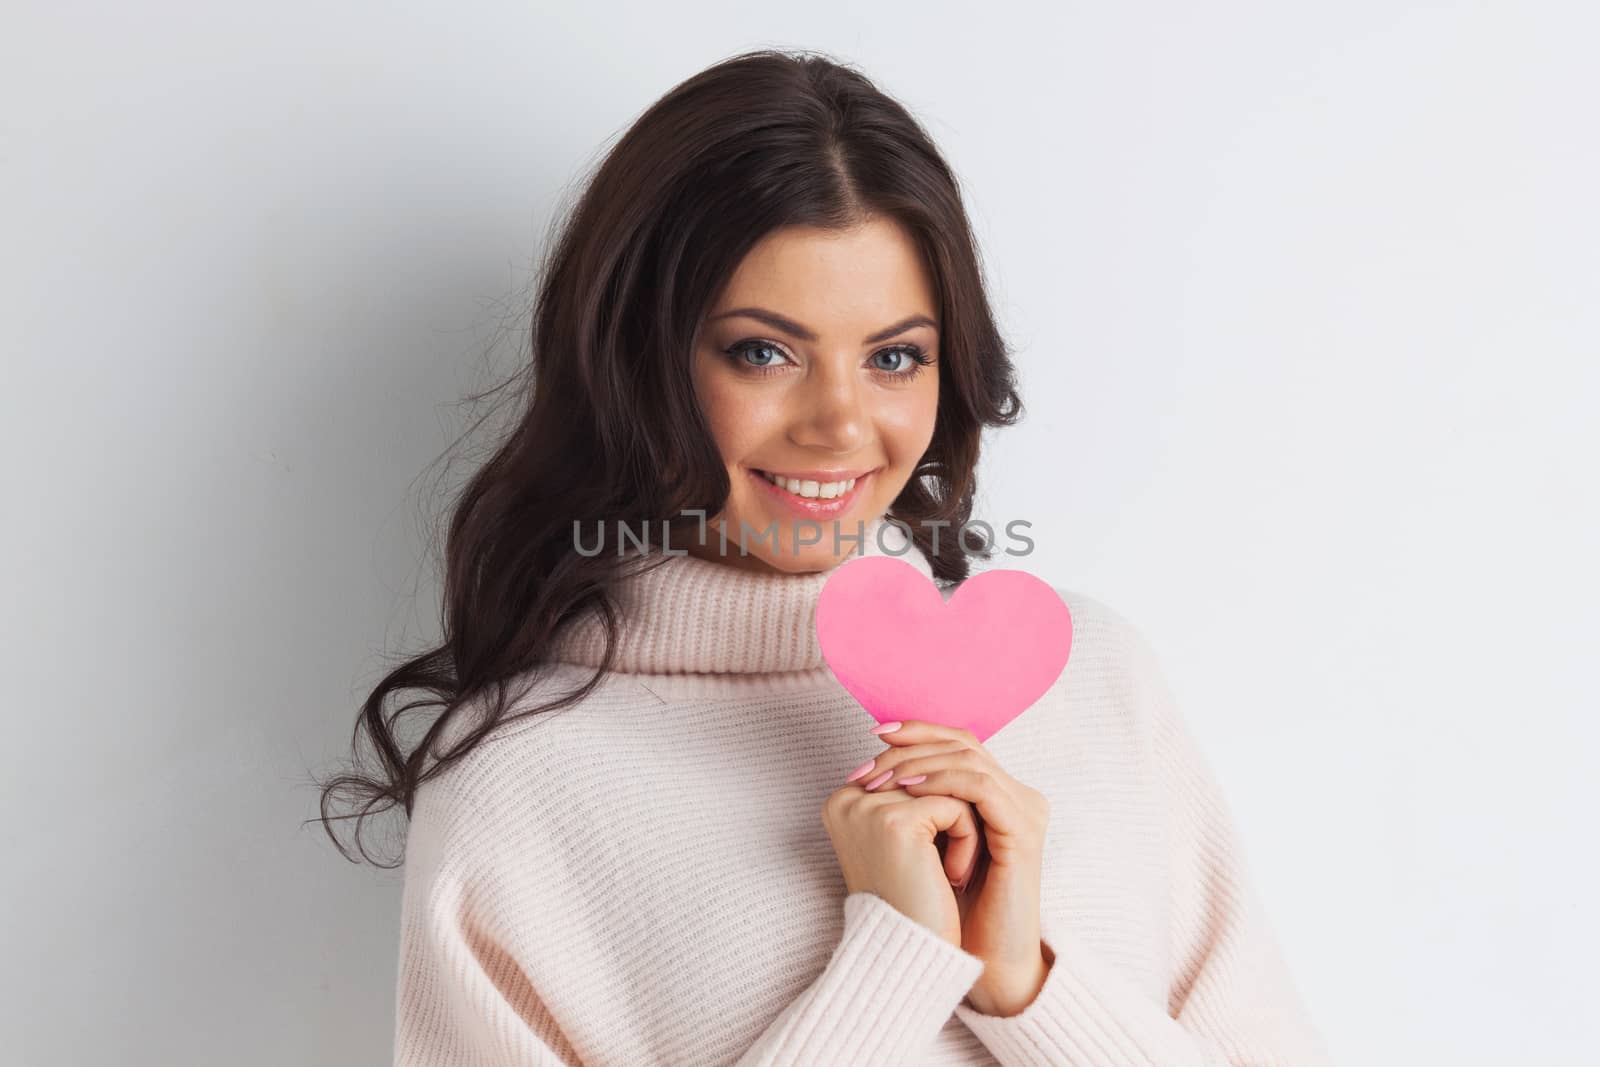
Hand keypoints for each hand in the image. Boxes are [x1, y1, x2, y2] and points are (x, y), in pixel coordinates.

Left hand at [854, 719, 1052, 1016]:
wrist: (982, 957)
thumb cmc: (949, 905)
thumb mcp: (925, 843)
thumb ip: (916, 804)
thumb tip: (873, 766)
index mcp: (998, 794)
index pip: (958, 741)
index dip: (919, 731)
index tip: (875, 734)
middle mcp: (1017, 795)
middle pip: (963, 743)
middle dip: (912, 746)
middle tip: (872, 762)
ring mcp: (1024, 810)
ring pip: (970, 759)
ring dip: (921, 762)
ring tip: (884, 778)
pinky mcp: (1023, 830)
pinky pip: (981, 788)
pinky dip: (942, 782)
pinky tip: (910, 791)